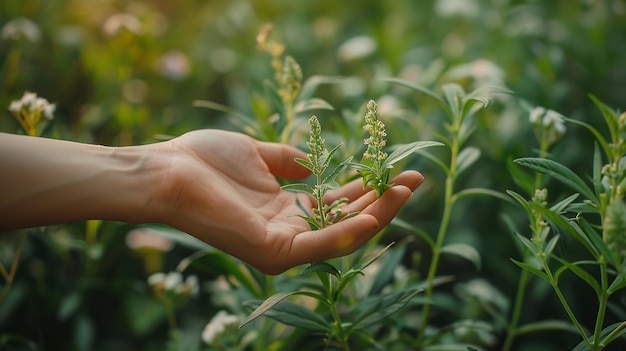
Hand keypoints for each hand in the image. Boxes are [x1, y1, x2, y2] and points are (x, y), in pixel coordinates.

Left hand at [153, 130, 423, 273]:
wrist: (167, 170)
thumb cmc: (204, 160)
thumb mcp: (258, 155)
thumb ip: (289, 162)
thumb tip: (314, 164)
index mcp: (285, 212)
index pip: (337, 204)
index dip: (368, 188)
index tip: (397, 169)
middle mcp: (288, 233)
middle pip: (347, 221)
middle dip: (382, 202)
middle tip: (414, 178)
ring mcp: (282, 246)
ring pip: (340, 235)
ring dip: (376, 215)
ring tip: (404, 190)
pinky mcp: (273, 251)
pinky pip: (320, 244)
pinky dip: (348, 232)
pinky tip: (374, 214)